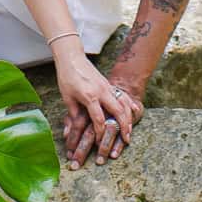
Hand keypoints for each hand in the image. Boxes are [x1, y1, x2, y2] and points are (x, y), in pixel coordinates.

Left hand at [57, 52, 137, 167]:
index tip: (99, 143)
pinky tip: (135, 111)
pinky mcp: (109, 84)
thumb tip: (72, 131)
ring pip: (123, 104)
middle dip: (123, 127)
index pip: (98, 119)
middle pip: (117, 111)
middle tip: (127, 139)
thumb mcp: (67, 97)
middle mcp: (102, 91)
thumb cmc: (67, 78)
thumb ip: (73, 114)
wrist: (72, 58)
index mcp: (89, 96)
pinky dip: (129, 104)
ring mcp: (107, 87)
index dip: (99, 133)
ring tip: (130, 130)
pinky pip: (122, 95)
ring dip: (128, 118)